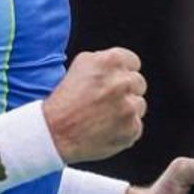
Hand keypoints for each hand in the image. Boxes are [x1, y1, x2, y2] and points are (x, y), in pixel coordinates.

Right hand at [44, 48, 146, 162]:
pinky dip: (124, 129)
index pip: (133, 62)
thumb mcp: (81, 64)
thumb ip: (105, 60)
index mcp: (111, 62)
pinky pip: (136, 126)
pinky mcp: (132, 129)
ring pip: (139, 105)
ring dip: (126, 110)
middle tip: (106, 100)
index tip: (114, 81)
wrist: (54, 133)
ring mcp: (129, 107)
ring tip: (104, 116)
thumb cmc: (65, 99)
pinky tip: (106, 129)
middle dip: (126, 91)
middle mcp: (123, 82)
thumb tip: (123, 65)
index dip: (123, 72)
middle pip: (139, 83)